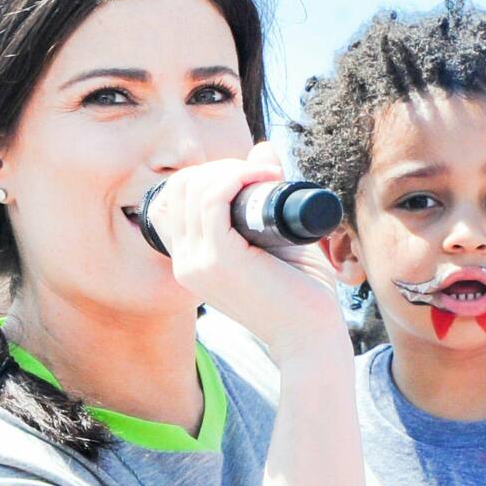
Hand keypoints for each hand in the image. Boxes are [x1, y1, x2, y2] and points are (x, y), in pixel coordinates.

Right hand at [150, 143, 348, 363]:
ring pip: (193, 189)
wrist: (313, 337)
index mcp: (191, 262)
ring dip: (230, 169)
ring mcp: (197, 263)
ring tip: (266, 175)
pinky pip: (212, 199)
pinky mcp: (219, 260)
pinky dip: (236, 177)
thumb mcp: (273, 236)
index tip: (247, 177)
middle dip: (217, 168)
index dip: (205, 177)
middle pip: (179, 188)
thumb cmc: (300, 292)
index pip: (172, 200)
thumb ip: (262, 197)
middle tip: (260, 174)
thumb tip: (263, 149)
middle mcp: (185, 263)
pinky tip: (262, 177)